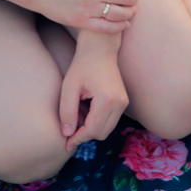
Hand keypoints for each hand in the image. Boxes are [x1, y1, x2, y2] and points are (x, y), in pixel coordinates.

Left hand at [59, 35, 128, 151]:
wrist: (99, 47)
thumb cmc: (82, 64)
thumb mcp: (69, 86)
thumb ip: (67, 111)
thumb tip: (67, 135)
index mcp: (107, 100)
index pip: (92, 130)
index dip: (78, 138)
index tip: (65, 142)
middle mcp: (120, 103)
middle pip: (101, 134)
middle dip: (85, 134)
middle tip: (70, 124)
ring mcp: (124, 102)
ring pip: (107, 129)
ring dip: (91, 128)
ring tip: (78, 113)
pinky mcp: (124, 101)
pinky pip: (110, 120)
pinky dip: (98, 121)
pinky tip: (86, 109)